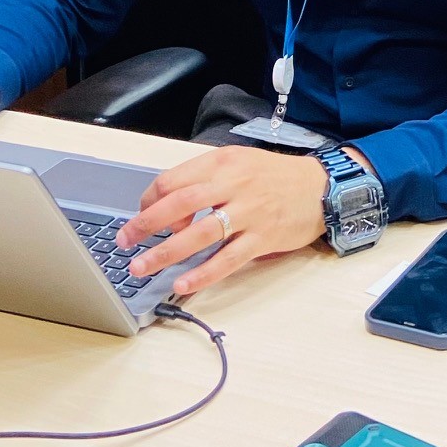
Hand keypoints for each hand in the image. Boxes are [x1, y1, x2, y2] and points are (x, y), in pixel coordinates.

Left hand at [116, 147, 335, 296]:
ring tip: (142, 267)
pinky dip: (203, 274)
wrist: (321, 186)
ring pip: (200, 233)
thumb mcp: (238, 163)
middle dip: (146, 224)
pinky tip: (184, 284)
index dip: (149, 201)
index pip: (174, 180)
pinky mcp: (263, 237)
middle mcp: (234, 184)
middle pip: (181, 204)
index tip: (139, 217)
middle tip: (125, 241)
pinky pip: (228, 259)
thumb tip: (170, 209)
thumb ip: (205, 180)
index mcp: (223, 162)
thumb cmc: (275, 177)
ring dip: (166, 253)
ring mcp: (250, 212)